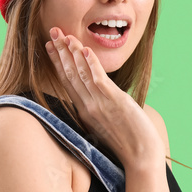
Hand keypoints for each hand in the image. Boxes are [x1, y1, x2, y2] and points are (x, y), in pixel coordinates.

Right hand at [44, 27, 161, 167]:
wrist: (140, 159)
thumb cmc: (128, 145)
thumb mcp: (107, 125)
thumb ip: (100, 110)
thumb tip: (101, 100)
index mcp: (85, 112)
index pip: (67, 82)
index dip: (58, 62)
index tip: (50, 46)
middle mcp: (88, 107)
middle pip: (70, 74)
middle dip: (61, 51)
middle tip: (52, 31)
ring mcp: (100, 105)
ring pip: (81, 74)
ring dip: (73, 52)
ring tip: (65, 34)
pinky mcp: (114, 103)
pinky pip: (99, 80)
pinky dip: (92, 65)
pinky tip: (86, 51)